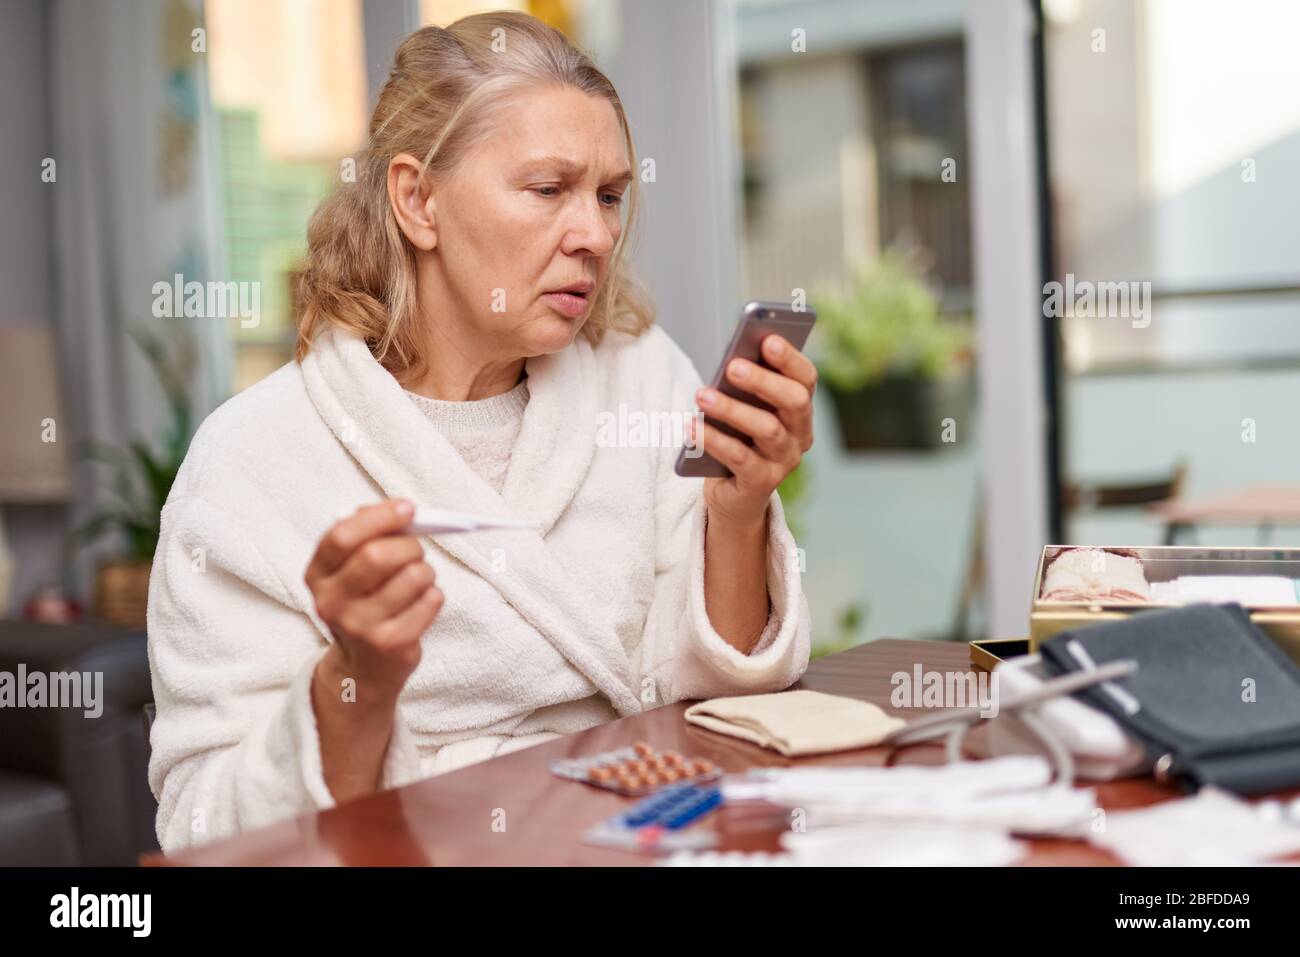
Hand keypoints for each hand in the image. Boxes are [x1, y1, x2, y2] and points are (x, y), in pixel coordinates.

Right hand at [305, 499, 442, 696]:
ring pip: (412, 576)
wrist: (362, 669)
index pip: (341, 536)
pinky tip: (421, 603)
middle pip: (377, 555)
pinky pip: (430, 601)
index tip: (407, 508)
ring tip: (419, 578)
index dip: (379, 517)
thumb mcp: (349, 572)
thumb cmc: (363, 604)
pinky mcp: (391, 645)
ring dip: (426, 570)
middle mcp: (331, 603)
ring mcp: (360, 627)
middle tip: (416, 548)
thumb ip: (368, 537)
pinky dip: (434, 595)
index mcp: (317, 576)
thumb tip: (403, 511)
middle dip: (408, 544)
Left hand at [692, 334, 815, 526]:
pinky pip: (739, 458)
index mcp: (800, 409)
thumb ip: (744, 388)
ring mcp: (785, 460)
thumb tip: (732, 362)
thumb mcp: (745, 409)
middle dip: (763, 381)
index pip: (806, 378)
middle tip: (732, 366)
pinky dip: (714, 440)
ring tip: (702, 395)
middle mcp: (800, 434)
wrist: (736, 494)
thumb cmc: (739, 438)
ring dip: (732, 409)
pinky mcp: (763, 482)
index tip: (768, 339)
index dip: (790, 358)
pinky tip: (691, 427)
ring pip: (767, 429)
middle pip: (794, 401)